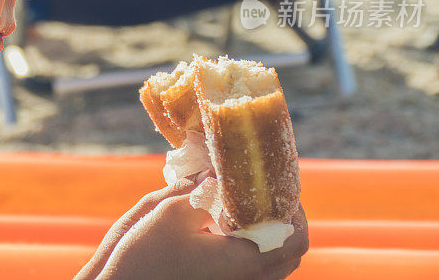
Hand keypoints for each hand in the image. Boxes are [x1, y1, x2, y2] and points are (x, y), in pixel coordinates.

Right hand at [79, 180, 308, 279]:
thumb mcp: (172, 210)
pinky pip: (257, 269)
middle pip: (292, 254)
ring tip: (250, 205)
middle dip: (286, 219)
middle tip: (267, 191)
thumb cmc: (144, 253)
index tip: (277, 184)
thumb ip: (204, 187)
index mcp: (242, 261)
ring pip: (276, 264)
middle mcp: (246, 279)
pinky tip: (231, 225)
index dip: (295, 210)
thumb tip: (222, 168)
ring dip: (272, 233)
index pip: (295, 238)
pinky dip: (256, 245)